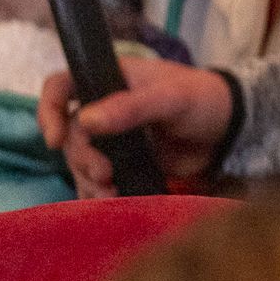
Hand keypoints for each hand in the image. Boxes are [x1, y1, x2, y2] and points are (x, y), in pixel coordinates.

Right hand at [39, 60, 234, 197]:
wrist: (231, 129)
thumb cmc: (204, 99)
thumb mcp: (171, 98)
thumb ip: (131, 107)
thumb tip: (85, 120)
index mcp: (111, 79)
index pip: (62, 86)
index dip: (49, 109)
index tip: (55, 139)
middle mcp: (104, 107)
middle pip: (70, 133)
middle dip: (82, 157)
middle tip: (105, 173)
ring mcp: (113, 137)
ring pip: (80, 159)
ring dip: (88, 179)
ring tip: (110, 193)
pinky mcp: (125, 162)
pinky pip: (99, 179)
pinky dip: (99, 192)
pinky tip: (110, 201)